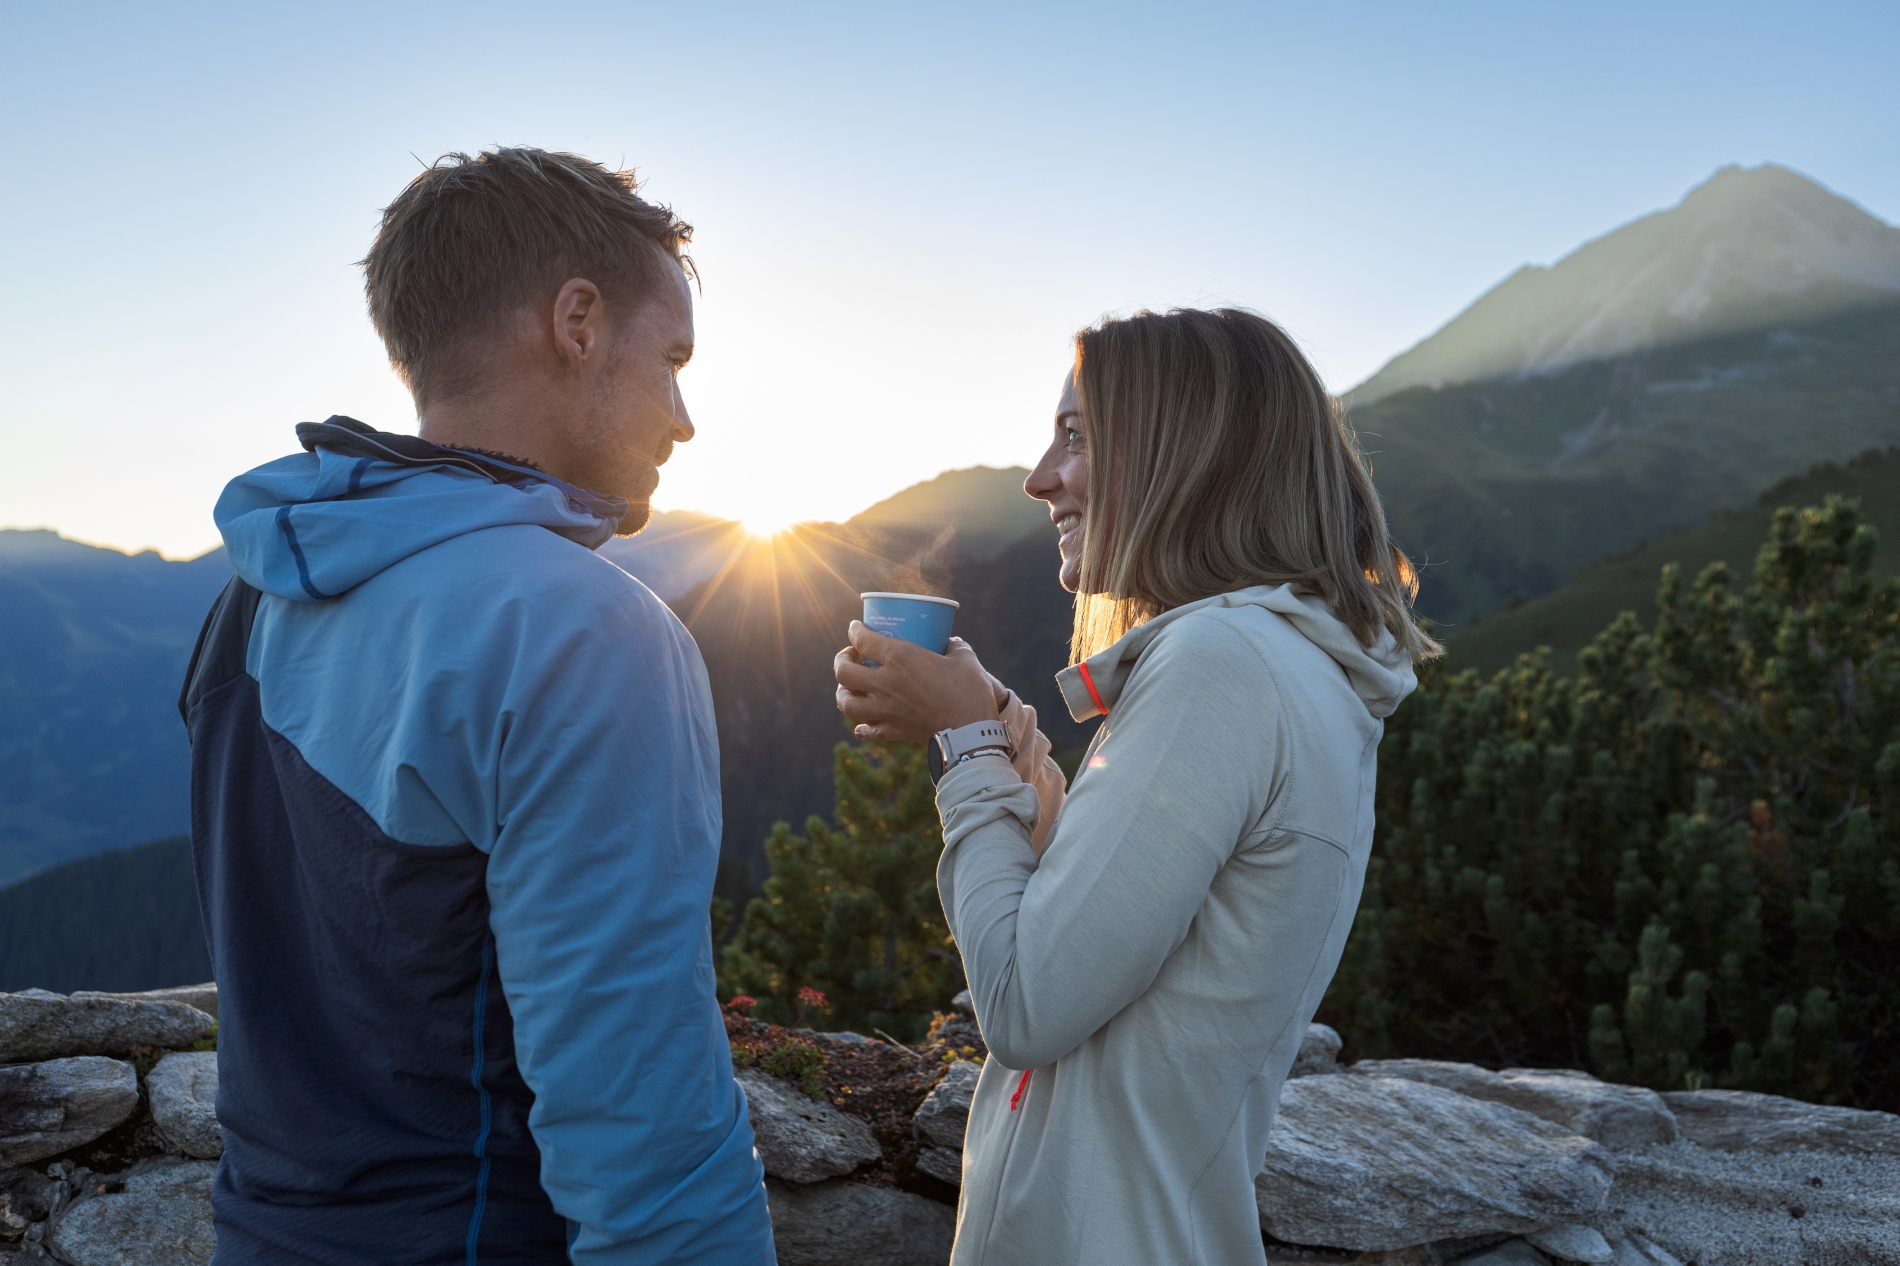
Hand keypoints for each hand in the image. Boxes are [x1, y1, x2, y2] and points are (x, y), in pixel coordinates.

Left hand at [834, 624, 1001, 743]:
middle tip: (850, 656)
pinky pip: (868, 730)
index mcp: (900, 658)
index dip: (855, 630)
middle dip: (841, 660)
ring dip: (843, 694)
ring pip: (847, 703)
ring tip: (848, 688)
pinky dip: (862, 728)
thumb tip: (952, 643)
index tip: (855, 627)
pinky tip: (860, 726)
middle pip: (844, 672)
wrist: (970, 732)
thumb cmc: (969, 691)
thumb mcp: (965, 659)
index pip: (863, 639)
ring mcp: (885, 710)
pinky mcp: (893, 731)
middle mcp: (885, 683)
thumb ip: (955, 647)